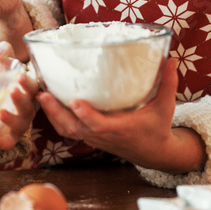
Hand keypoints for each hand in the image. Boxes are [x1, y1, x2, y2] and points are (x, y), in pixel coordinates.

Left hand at [0, 42, 38, 149]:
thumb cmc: (3, 78)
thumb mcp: (3, 62)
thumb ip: (2, 51)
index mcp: (28, 91)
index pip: (33, 87)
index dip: (27, 82)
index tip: (19, 76)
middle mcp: (27, 108)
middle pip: (28, 106)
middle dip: (21, 99)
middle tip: (11, 90)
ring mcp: (18, 124)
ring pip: (20, 125)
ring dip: (11, 120)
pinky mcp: (7, 136)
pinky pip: (8, 143)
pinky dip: (0, 143)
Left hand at [37, 58, 205, 172]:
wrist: (155, 153)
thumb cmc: (157, 128)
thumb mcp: (165, 107)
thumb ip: (167, 83)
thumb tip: (170, 57)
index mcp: (120, 129)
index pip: (98, 125)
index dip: (85, 115)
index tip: (73, 101)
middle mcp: (103, 136)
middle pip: (74, 128)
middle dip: (56, 113)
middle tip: (43, 94)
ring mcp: (94, 138)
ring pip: (67, 130)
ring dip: (52, 115)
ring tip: (40, 95)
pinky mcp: (90, 137)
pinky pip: (68, 130)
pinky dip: (56, 118)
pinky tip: (47, 102)